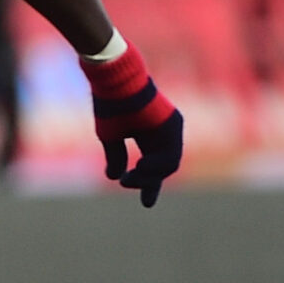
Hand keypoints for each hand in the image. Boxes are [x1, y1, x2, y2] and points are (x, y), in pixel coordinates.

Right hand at [80, 43, 182, 206]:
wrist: (114, 79)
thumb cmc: (110, 103)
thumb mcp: (110, 135)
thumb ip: (116, 156)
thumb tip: (114, 176)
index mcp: (149, 134)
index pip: (152, 165)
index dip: (147, 184)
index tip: (146, 204)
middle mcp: (165, 132)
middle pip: (163, 167)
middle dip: (148, 183)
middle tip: (134, 190)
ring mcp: (171, 128)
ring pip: (168, 164)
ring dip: (150, 176)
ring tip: (131, 179)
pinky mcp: (173, 125)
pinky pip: (170, 155)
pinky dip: (156, 166)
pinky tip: (141, 168)